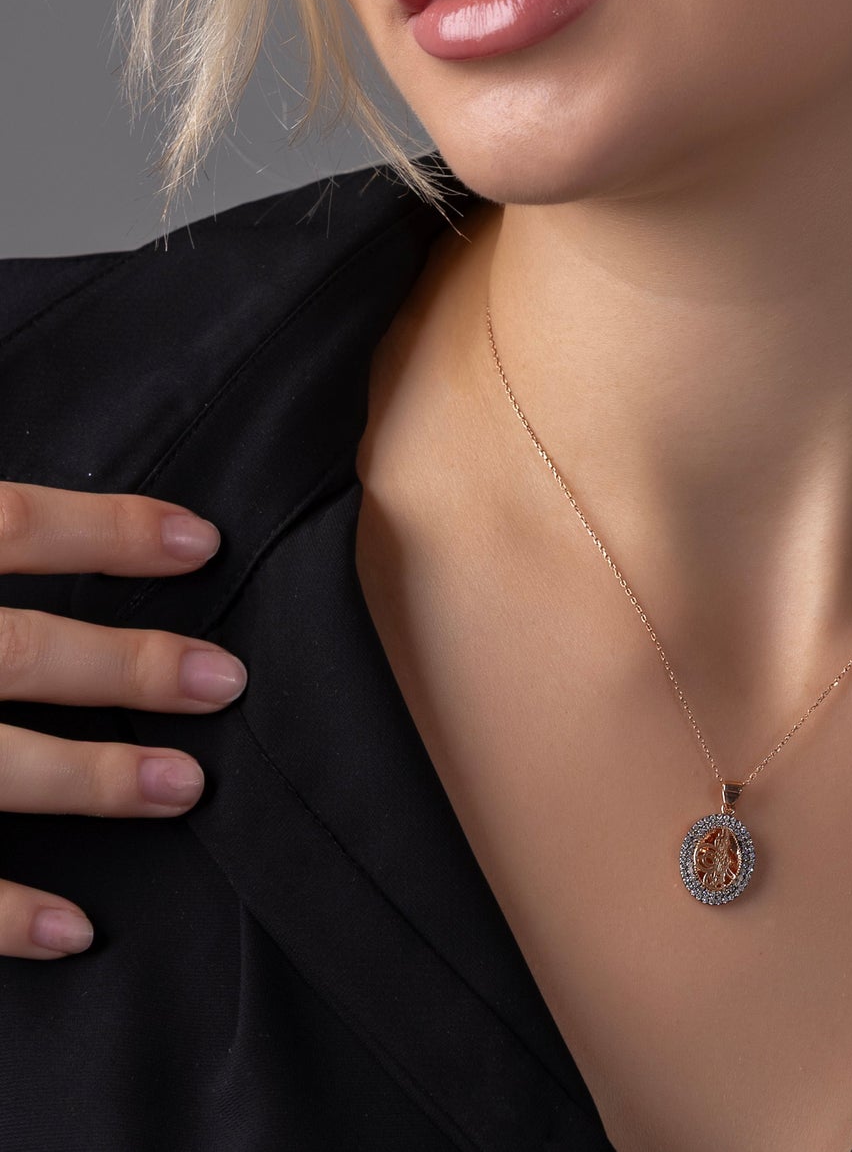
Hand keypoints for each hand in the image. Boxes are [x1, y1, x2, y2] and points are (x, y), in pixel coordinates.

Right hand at [0, 480, 247, 959]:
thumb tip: (113, 522)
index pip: (9, 527)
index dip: (107, 530)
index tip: (205, 542)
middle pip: (18, 651)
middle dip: (128, 667)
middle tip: (228, 682)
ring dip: (91, 782)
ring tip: (187, 787)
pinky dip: (4, 913)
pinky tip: (76, 929)